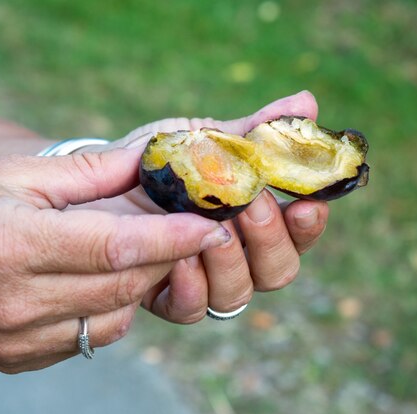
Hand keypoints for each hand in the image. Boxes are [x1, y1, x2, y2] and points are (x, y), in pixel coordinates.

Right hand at [0, 145, 229, 371]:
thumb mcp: (7, 173)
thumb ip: (84, 173)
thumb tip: (144, 162)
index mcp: (14, 245)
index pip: (114, 247)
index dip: (172, 237)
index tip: (212, 224)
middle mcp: (19, 302)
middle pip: (123, 285)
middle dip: (167, 257)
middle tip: (189, 230)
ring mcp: (19, 339)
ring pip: (114, 318)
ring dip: (139, 284)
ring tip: (138, 252)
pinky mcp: (20, 358)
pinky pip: (89, 338)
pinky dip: (108, 309)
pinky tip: (100, 281)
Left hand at [70, 91, 328, 322]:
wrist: (107, 174)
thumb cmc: (168, 159)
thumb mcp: (210, 140)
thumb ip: (256, 131)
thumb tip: (307, 102)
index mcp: (256, 222)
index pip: (299, 235)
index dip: (309, 224)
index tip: (307, 202)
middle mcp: (237, 257)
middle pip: (277, 271)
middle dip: (269, 239)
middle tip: (251, 204)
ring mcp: (204, 281)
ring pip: (237, 294)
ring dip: (228, 260)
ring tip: (210, 227)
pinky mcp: (167, 298)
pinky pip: (191, 308)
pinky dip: (190, 285)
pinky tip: (177, 256)